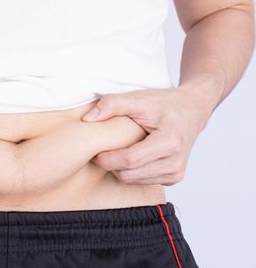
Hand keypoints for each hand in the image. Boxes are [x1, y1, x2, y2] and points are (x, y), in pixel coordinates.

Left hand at [82, 87, 211, 185]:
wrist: (192, 109)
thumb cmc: (164, 103)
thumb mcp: (138, 98)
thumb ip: (112, 104)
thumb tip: (88, 119)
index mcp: (170, 142)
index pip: (130, 160)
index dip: (108, 159)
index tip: (95, 151)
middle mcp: (175, 162)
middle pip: (129, 174)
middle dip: (110, 165)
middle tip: (100, 150)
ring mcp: (176, 173)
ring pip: (132, 181)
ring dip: (119, 169)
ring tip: (115, 151)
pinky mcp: (173, 178)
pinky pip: (141, 182)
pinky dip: (130, 171)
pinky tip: (129, 155)